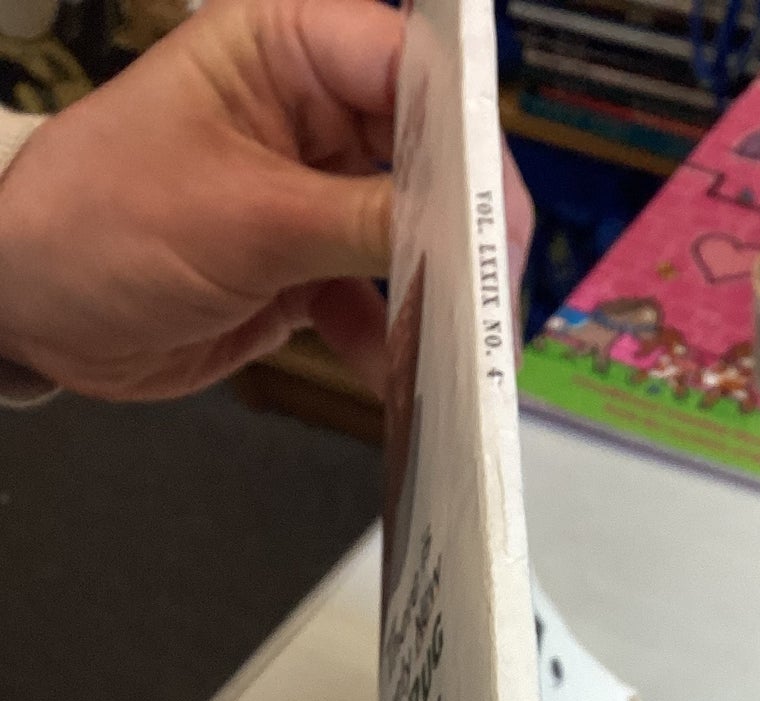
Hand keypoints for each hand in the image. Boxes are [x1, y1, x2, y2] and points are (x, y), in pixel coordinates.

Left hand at [0, 0, 525, 401]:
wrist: (29, 310)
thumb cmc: (97, 223)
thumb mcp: (244, 216)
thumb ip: (363, 218)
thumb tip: (461, 227)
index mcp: (283, 52)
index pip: (409, 66)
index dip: (465, 132)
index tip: (497, 210)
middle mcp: (309, 114)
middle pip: (427, 154)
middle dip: (462, 223)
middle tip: (493, 288)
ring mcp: (312, 196)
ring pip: (411, 234)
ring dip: (436, 291)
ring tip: (459, 340)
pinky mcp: (306, 269)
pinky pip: (376, 301)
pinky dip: (393, 340)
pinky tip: (402, 374)